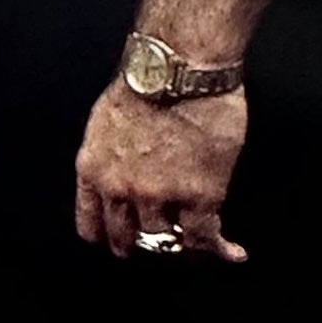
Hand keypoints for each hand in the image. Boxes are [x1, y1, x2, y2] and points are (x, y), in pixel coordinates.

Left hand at [74, 81, 247, 261]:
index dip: (107, 238)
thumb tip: (122, 174)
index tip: (119, 243)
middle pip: (128, 239)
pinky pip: (206, 237)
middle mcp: (120, 189)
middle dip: (144, 245)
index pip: (90, 225)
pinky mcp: (199, 196)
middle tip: (160, 244)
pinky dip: (220, 248)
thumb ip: (109, 157)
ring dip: (183, 243)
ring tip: (195, 239)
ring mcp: (159, 196)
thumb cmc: (143, 84)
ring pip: (168, 241)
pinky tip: (231, 251)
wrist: (177, 71)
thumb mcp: (104, 123)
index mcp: (92, 170)